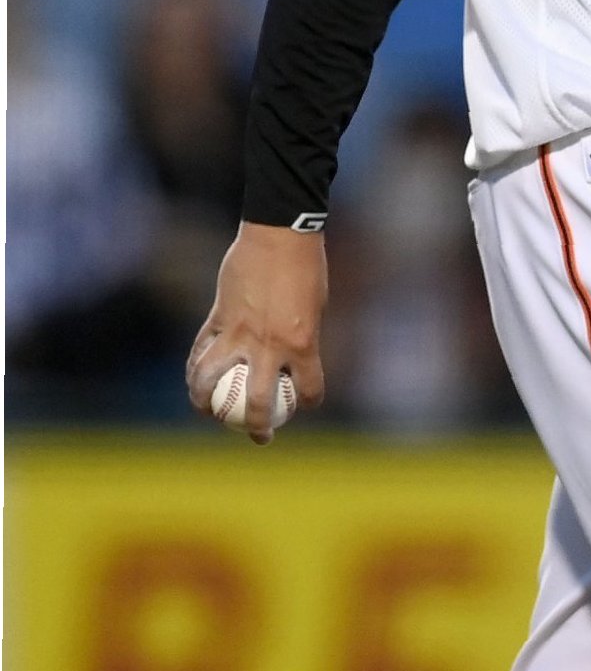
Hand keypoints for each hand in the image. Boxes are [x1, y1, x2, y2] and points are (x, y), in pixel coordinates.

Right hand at [187, 223, 327, 443]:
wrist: (279, 234)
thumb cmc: (305, 267)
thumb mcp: (315, 307)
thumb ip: (303, 337)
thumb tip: (296, 361)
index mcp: (303, 344)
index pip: (308, 389)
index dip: (308, 401)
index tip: (304, 404)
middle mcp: (270, 346)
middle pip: (258, 403)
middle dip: (258, 428)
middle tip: (261, 436)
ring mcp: (239, 333)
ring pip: (211, 382)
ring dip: (206, 404)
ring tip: (209, 414)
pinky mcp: (217, 318)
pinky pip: (200, 351)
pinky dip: (194, 368)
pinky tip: (194, 379)